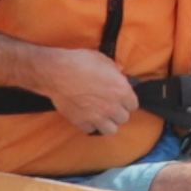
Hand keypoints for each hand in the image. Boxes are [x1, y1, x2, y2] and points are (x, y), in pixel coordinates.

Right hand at [6, 45, 147, 147]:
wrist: (57, 73)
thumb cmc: (81, 62)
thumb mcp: (104, 60)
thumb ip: (115, 72)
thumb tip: (119, 75)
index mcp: (121, 91)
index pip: (133, 105)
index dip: (127, 100)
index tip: (121, 97)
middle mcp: (112, 107)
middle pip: (124, 118)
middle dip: (118, 112)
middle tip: (111, 105)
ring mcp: (97, 117)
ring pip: (111, 130)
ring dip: (108, 123)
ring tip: (102, 115)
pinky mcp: (81, 122)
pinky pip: (91, 130)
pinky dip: (90, 125)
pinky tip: (87, 117)